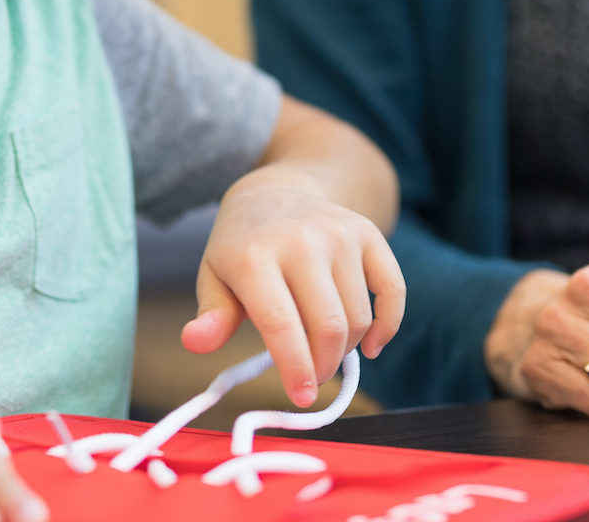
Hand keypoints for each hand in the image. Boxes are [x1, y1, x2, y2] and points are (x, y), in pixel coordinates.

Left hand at [180, 167, 405, 407]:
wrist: (274, 192)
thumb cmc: (241, 247)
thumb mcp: (215, 276)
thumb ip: (211, 314)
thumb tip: (195, 341)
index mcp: (254, 255)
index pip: (280, 323)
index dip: (295, 367)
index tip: (301, 397)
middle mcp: (301, 239)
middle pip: (328, 325)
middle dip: (322, 366)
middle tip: (311, 378)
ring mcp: (338, 233)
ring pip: (357, 316)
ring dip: (346, 349)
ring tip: (324, 349)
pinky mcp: (367, 233)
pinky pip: (393, 289)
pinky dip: (387, 326)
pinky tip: (371, 344)